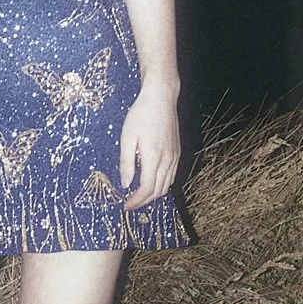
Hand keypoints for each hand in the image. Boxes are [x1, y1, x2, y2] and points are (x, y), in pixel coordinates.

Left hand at [117, 80, 180, 207]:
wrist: (161, 98)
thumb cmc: (141, 115)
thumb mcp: (127, 137)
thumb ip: (126, 162)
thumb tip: (125, 184)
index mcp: (153, 157)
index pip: (146, 189)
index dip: (136, 201)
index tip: (125, 206)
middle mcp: (167, 160)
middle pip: (158, 191)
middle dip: (144, 201)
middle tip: (130, 204)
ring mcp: (174, 156)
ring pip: (167, 185)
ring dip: (154, 195)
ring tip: (139, 197)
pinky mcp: (177, 152)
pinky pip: (171, 176)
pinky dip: (162, 185)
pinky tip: (152, 183)